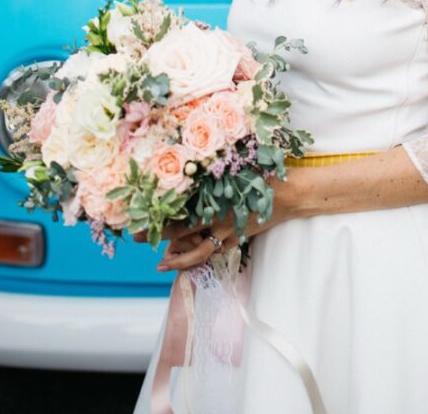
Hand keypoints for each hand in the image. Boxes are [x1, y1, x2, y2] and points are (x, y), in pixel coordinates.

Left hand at [149, 172, 301, 272]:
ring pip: (198, 251)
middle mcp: (219, 218)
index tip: (139, 213)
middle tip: (135, 236)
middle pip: (182, 231)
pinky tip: (188, 259)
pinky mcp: (238, 238)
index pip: (180, 210)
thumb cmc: (264, 173)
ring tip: (159, 264)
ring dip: (177, 259)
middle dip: (158, 234)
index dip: (159, 213)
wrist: (291, 193)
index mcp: (216, 198)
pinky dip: (199, 258)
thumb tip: (188, 162)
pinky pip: (215, 252)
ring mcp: (229, 232)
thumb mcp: (237, 165)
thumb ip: (213, 167)